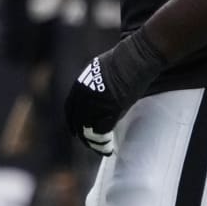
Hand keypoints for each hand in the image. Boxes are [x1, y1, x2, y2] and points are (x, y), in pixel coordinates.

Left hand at [64, 29, 167, 154]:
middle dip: (83, 135)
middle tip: (89, 144)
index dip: (72, 121)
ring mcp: (98, 101)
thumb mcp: (100, 70)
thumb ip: (94, 85)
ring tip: (102, 148)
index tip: (75, 131)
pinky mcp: (112, 108)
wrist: (135, 57)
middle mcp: (86, 94)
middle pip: (78, 121)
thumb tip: (95, 98)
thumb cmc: (123, 61)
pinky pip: (103, 131)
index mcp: (82, 84)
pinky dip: (104, 142)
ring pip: (89, 129)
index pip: (71, 108)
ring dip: (94, 142)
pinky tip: (109, 148)